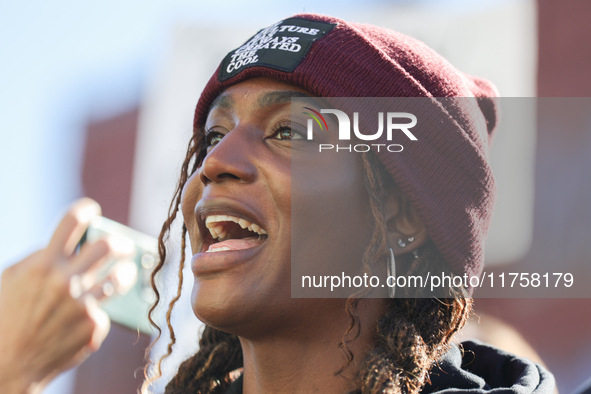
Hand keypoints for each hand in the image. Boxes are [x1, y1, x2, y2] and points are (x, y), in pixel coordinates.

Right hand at [0, 198, 131, 393]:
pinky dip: (95, 313)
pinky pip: (103, 310)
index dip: (85, 209)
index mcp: (44, 265)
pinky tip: (84, 320)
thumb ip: (40, 257)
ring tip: (126, 272)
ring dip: (126, 273)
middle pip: (108, 245)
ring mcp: (82, 304)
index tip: (92, 210)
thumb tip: (73, 244)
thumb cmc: (7, 317)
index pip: (72, 221)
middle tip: (123, 245)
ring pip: (119, 277)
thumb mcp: (12, 279)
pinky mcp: (93, 326)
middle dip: (120, 242)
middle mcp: (66, 281)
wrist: (8, 365)